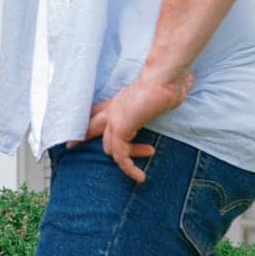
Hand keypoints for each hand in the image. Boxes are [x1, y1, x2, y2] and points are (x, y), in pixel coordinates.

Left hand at [75, 69, 192, 183]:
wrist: (164, 79)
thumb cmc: (169, 83)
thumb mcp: (165, 92)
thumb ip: (166, 96)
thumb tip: (184, 84)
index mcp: (121, 101)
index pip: (98, 111)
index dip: (90, 120)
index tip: (81, 129)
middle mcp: (114, 109)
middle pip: (90, 125)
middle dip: (82, 137)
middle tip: (70, 146)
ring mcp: (115, 118)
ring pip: (109, 146)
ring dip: (127, 159)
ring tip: (141, 170)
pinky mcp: (120, 128)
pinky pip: (120, 155)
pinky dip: (129, 168)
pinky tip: (139, 177)